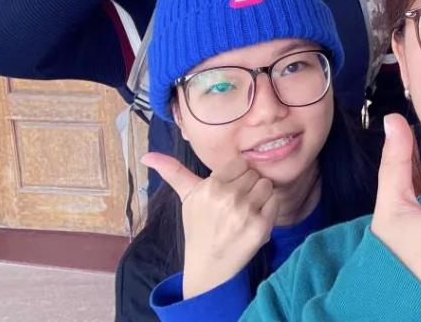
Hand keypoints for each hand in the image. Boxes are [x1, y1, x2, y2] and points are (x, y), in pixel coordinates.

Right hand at [142, 152, 277, 298]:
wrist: (208, 265)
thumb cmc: (199, 227)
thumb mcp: (186, 197)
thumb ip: (173, 172)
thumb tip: (145, 156)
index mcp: (210, 186)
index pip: (240, 163)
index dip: (237, 176)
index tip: (230, 189)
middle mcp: (228, 196)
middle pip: (254, 173)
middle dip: (249, 185)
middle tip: (237, 204)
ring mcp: (245, 211)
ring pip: (266, 184)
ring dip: (261, 196)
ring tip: (246, 211)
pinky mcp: (261, 226)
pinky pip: (275, 201)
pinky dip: (269, 209)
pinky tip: (255, 219)